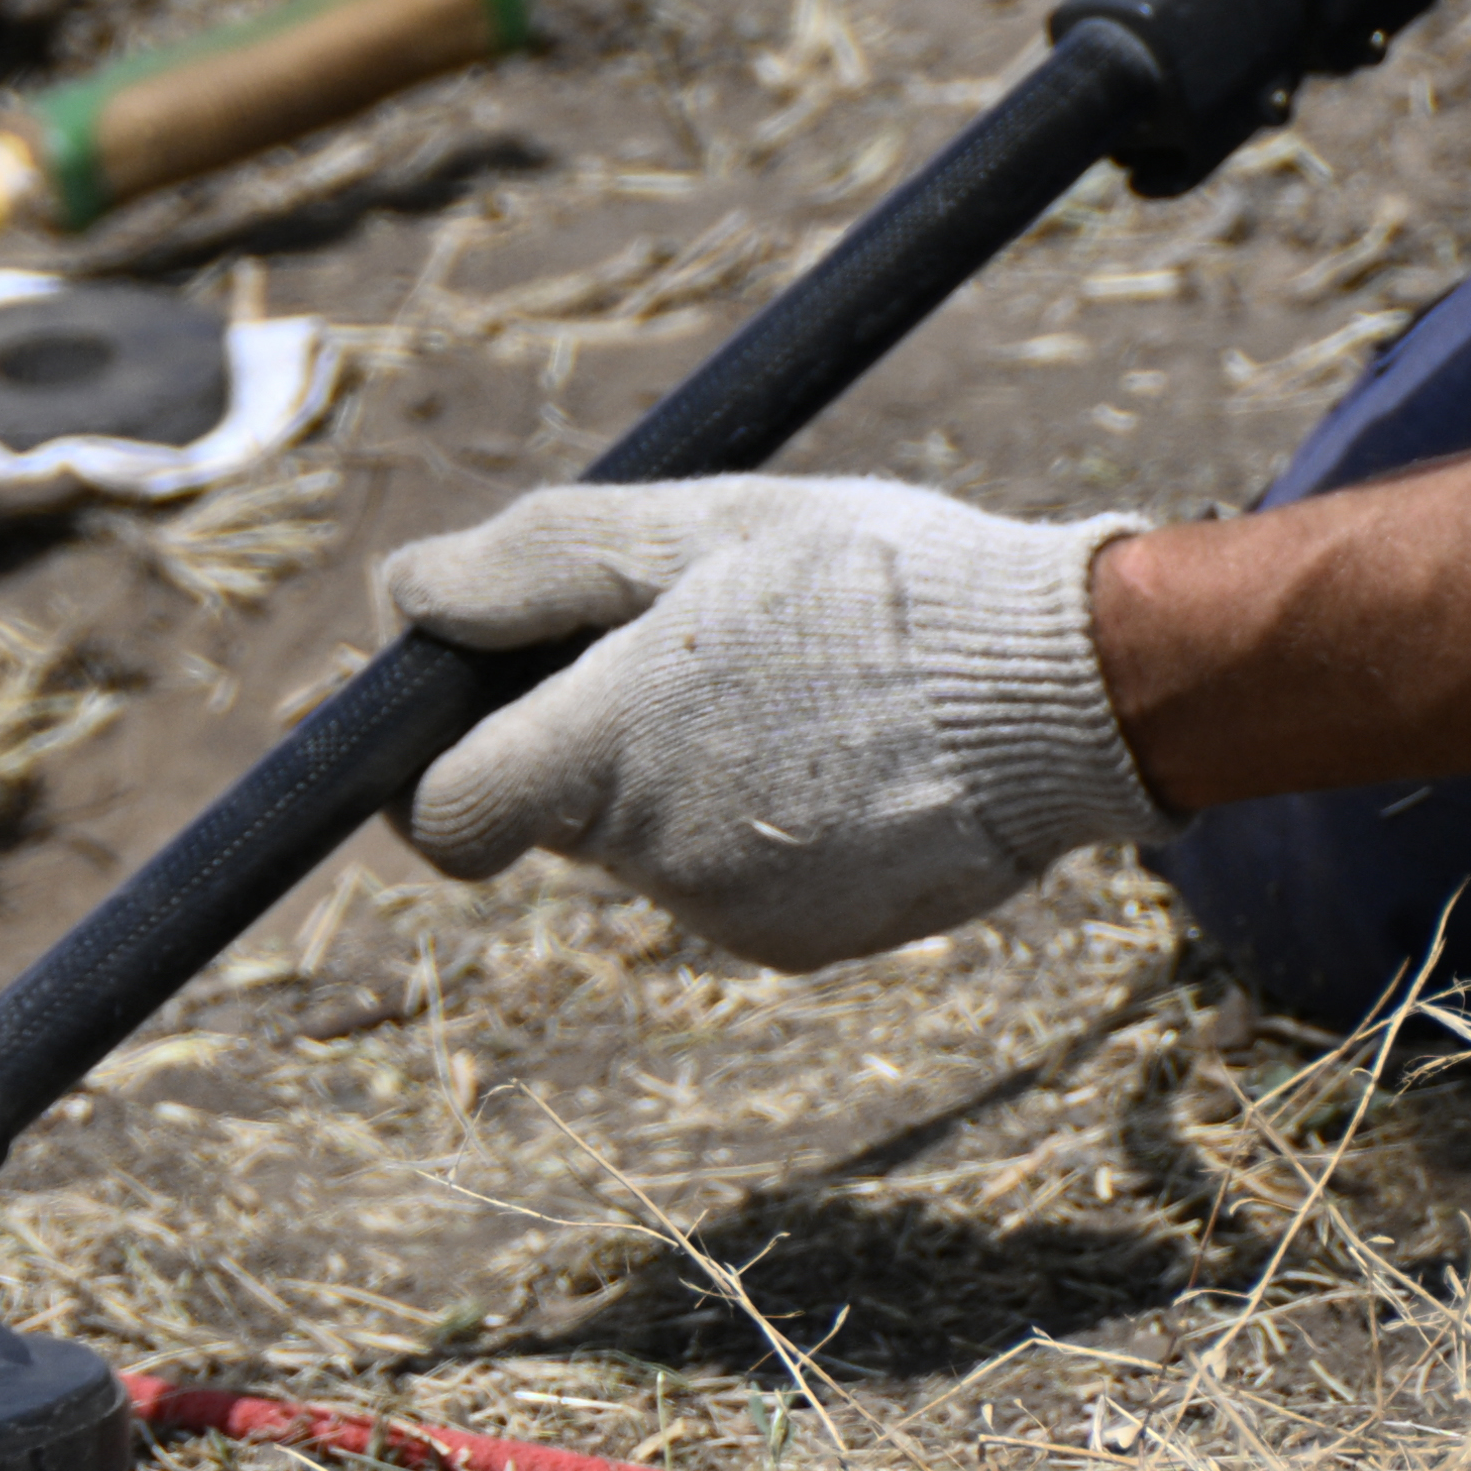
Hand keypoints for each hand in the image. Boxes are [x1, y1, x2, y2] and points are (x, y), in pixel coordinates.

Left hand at [378, 474, 1169, 970]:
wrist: (1071, 693)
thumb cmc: (881, 584)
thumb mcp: (702, 525)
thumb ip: (535, 561)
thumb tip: (399, 599)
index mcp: (602, 757)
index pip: (440, 816)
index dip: (437, 756)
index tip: (483, 690)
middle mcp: (650, 863)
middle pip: (553, 811)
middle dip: (585, 734)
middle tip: (693, 636)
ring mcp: (727, 917)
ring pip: (648, 842)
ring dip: (684, 769)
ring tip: (802, 681)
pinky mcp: (801, 944)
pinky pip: (732, 878)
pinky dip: (761, 817)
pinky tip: (849, 747)